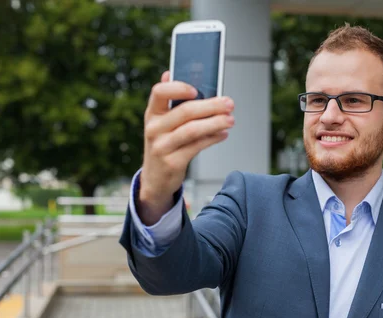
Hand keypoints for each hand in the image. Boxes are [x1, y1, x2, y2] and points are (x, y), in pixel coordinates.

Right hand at [138, 71, 234, 224]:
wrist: (155, 179)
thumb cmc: (164, 145)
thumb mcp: (162, 123)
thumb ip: (168, 101)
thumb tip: (169, 72)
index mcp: (152, 114)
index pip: (159, 92)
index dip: (178, 88)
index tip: (196, 89)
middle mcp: (154, 128)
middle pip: (184, 111)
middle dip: (211, 106)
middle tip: (229, 103)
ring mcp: (162, 146)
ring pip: (193, 130)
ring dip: (215, 122)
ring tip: (231, 119)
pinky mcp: (173, 162)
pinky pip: (197, 146)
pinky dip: (213, 138)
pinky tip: (223, 133)